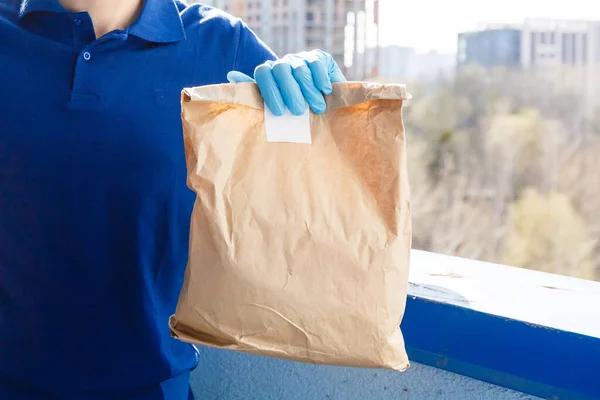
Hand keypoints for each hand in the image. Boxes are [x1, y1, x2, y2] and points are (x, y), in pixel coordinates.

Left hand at [227, 50, 345, 115]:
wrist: (324, 105)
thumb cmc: (296, 109)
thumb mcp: (276, 106)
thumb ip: (255, 93)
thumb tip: (231, 75)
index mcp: (270, 73)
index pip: (262, 72)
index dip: (269, 91)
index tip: (278, 111)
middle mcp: (283, 63)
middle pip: (281, 70)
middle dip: (290, 92)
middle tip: (298, 111)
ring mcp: (300, 58)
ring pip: (300, 69)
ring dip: (309, 91)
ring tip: (317, 108)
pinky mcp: (319, 57)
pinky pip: (316, 64)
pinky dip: (320, 78)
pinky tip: (325, 91)